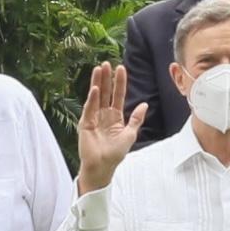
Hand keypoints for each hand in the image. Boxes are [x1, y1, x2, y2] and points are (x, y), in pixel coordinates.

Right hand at [73, 61, 137, 190]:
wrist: (102, 166)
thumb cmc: (115, 154)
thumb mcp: (129, 135)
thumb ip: (136, 119)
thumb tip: (144, 105)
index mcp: (115, 116)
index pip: (118, 95)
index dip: (119, 82)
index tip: (121, 68)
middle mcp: (103, 114)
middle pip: (106, 92)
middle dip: (107, 78)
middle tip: (107, 63)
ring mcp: (93, 118)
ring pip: (96, 96)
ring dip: (97, 83)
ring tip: (98, 69)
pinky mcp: (85, 123)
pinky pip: (89, 108)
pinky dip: (92, 99)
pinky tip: (95, 89)